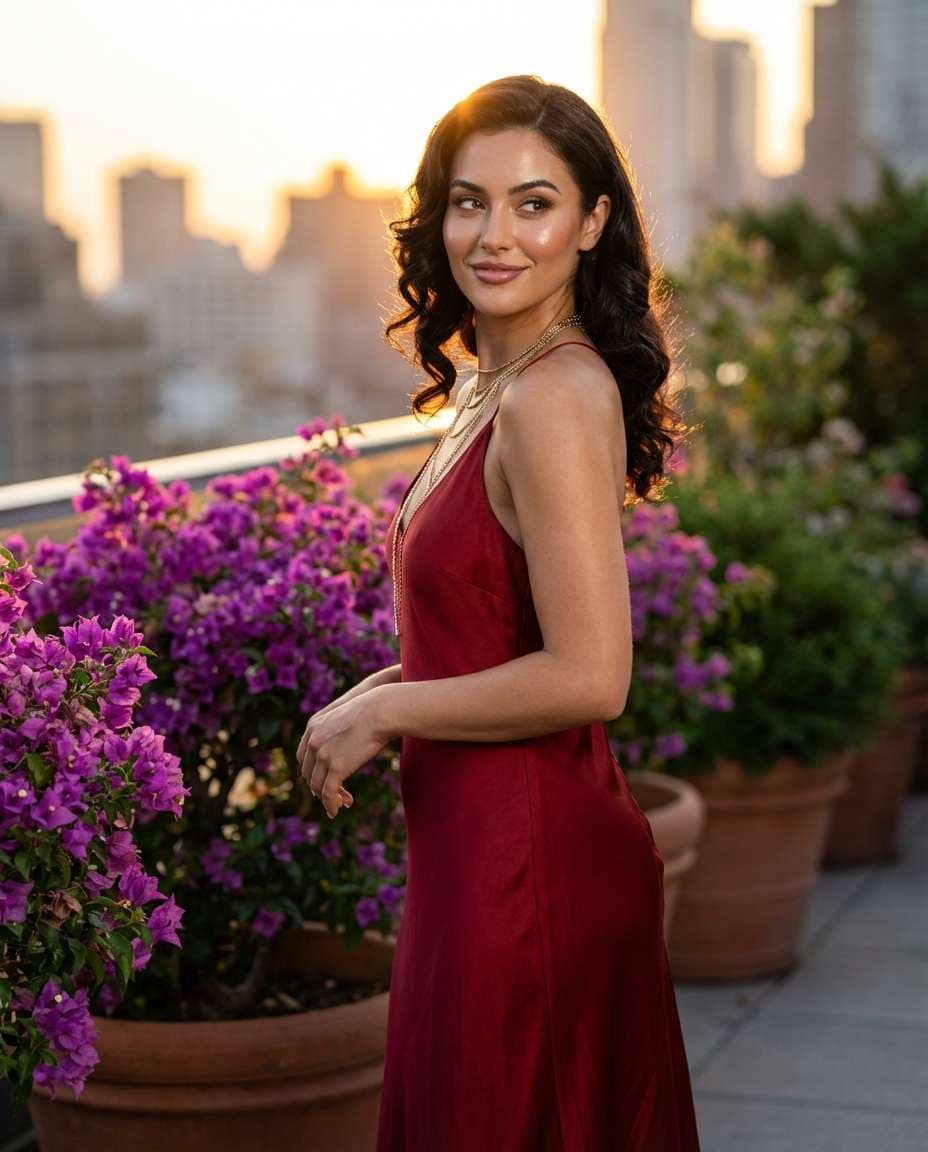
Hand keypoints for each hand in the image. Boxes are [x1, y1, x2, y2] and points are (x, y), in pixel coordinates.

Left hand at [295, 686, 392, 818]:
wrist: (380, 711)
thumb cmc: (371, 712)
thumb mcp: (346, 718)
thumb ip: (338, 731)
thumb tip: (343, 746)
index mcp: (312, 727)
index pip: (304, 757)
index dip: (312, 772)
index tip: (323, 781)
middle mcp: (313, 741)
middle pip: (309, 773)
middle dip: (320, 787)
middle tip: (334, 795)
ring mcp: (323, 755)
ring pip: (317, 786)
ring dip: (328, 798)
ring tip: (341, 804)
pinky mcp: (336, 767)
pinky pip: (328, 792)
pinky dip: (330, 804)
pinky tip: (336, 810)